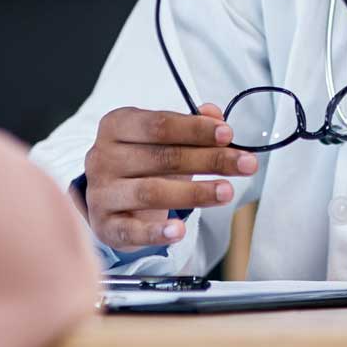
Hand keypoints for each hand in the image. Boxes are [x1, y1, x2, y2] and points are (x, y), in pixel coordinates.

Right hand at [82, 104, 257, 250]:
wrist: (108, 198)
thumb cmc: (141, 163)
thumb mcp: (162, 139)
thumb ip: (189, 125)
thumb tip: (214, 114)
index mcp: (117, 126)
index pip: (159, 124)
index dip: (195, 129)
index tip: (228, 134)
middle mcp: (103, 156)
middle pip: (162, 157)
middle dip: (209, 160)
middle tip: (245, 163)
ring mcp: (101, 192)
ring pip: (151, 192)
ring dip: (194, 193)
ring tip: (227, 191)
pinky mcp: (105, 225)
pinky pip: (131, 231)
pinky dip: (156, 232)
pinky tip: (179, 231)